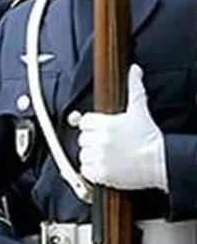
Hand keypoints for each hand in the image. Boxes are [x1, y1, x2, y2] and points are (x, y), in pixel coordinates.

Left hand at [79, 64, 167, 190]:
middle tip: (110, 143)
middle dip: (93, 140)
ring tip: (110, 155)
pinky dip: (92, 170)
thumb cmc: (149, 136)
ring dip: (92, 155)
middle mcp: (101, 140)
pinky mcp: (100, 173)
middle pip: (83, 138)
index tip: (103, 130)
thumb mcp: (140, 110)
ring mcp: (100, 157)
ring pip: (83, 154)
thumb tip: (134, 69)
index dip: (93, 126)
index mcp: (106, 124)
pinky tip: (107, 165)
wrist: (159, 161)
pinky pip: (85, 170)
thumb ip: (134, 88)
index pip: (84, 122)